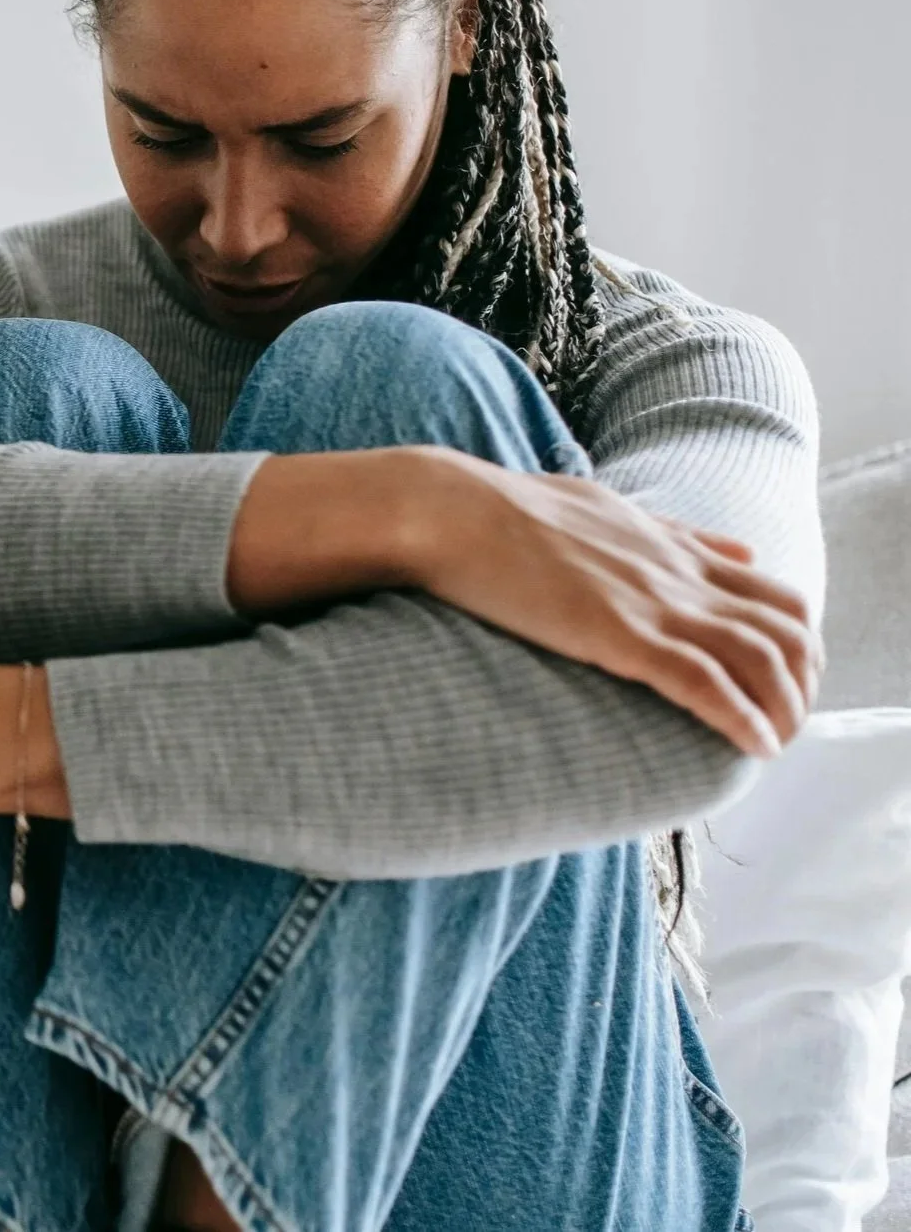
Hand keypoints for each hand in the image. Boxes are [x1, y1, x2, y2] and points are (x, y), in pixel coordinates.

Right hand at [406, 447, 819, 756]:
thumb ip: (675, 532)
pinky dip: (742, 719)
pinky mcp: (620, 633)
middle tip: (787, 719)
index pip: (776, 593)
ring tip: (776, 741)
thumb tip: (740, 546)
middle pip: (789, 628)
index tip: (786, 681)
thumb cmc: (506, 509)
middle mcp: (678, 573)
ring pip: (762, 659)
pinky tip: (754, 747)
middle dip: (804, 681)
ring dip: (784, 708)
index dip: (798, 644)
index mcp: (672, 546)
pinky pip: (705, 682)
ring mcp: (653, 603)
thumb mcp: (607, 507)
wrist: (450, 509)